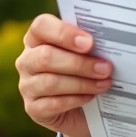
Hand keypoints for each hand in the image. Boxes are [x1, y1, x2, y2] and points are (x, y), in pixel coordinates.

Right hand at [16, 14, 112, 136]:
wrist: (84, 110)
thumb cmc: (86, 72)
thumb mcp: (87, 54)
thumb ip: (90, 44)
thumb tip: (108, 41)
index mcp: (37, 38)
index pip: (41, 26)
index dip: (64, 33)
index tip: (89, 42)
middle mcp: (27, 60)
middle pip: (46, 56)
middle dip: (79, 63)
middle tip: (105, 68)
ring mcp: (27, 85)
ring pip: (50, 82)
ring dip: (82, 83)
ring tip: (104, 83)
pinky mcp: (33, 109)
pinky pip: (52, 104)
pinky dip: (75, 100)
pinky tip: (90, 97)